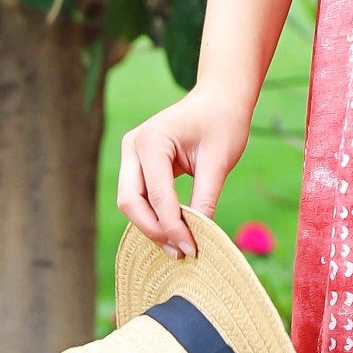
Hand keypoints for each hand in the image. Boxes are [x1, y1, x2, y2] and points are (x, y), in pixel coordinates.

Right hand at [115, 89, 252, 258]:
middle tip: (182, 252)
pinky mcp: (136, 164)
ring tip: (180, 246)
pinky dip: (152, 217)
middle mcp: (133, 146)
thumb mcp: (219, 162)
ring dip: (151, 227)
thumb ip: (206, 198)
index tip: (192, 249)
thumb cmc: (222, 123)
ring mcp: (130, 154)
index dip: (172, 226)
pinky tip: (173, 233)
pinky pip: (137, 197)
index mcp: (152, 140)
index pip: (156, 195)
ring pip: (130, 203)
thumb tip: (200, 237)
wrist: (219, 100)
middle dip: (154, 230)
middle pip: (130, 202)